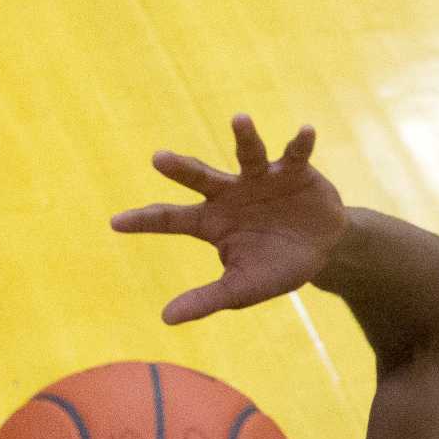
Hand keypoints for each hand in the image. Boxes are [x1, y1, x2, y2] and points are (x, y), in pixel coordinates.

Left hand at [112, 115, 347, 323]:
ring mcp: (261, 179)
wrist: (323, 248)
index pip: (171, 219)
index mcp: (212, 222)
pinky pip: (296, 154)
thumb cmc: (277, 266)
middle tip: (158, 159)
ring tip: (240, 120)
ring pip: (248, 154)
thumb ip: (207, 299)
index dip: (145, 221)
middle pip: (201, 177)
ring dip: (245, 137)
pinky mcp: (295, 171)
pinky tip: (306, 131)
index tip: (115, 223)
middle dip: (181, 168)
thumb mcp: (242, 288)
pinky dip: (301, 143)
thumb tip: (166, 318)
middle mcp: (230, 194)